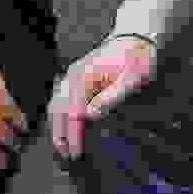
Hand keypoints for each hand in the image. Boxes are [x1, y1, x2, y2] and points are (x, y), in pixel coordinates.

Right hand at [45, 35, 154, 159]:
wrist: (135, 38)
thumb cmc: (137, 58)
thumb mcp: (133, 78)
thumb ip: (113, 97)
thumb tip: (91, 115)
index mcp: (84, 77)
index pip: (73, 113)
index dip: (73, 136)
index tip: (76, 154)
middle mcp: (73, 75)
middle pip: (57, 109)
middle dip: (60, 134)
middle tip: (67, 156)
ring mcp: (72, 75)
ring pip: (55, 104)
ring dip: (56, 125)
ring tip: (61, 146)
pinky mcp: (75, 77)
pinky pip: (60, 98)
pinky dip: (59, 115)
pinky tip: (64, 126)